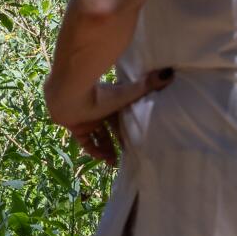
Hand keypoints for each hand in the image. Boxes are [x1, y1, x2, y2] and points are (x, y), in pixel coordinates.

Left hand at [49, 69, 173, 166]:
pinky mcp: (74, 126)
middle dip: (116, 142)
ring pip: (97, 136)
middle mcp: (98, 109)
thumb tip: (169, 73)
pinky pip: (84, 142)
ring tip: (113, 162)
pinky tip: (101, 159)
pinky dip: (92, 150)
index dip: (127, 130)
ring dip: (105, 149)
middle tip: (124, 156)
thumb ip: (147, 85)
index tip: (134, 142)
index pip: (120, 117)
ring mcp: (85, 118)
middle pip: (109, 128)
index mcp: (110, 100)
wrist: (67, 94)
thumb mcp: (126, 93)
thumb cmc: (99, 93)